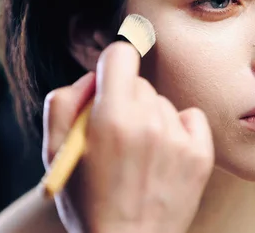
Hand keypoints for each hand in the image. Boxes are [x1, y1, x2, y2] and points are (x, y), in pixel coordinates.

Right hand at [43, 42, 214, 232]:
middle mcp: (148, 122)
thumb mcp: (54, 151)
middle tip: (116, 137)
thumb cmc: (85, 201)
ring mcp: (178, 138)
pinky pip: (191, 117)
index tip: (110, 82)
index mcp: (110, 117)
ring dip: (150, 119)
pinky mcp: (200, 154)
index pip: (120, 55)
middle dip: (125, 101)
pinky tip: (164, 155)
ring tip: (139, 156)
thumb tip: (92, 76)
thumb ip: (64, 102)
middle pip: (139, 83)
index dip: (110, 67)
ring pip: (162, 103)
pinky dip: (178, 129)